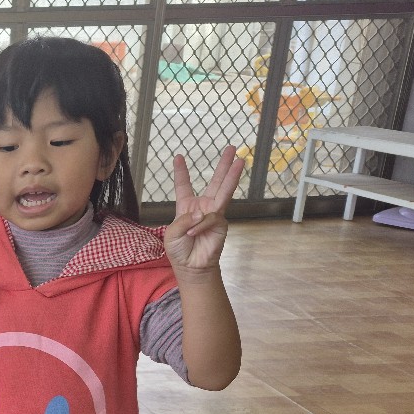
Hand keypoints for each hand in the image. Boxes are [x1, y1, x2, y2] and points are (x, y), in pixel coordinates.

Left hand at [166, 145, 243, 273]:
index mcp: (186, 206)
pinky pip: (211, 218)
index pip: (184, 185)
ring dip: (232, 176)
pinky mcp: (220, 223)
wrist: (190, 266)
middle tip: (232, 148)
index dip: (181, 172)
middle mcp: (202, 206)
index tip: (178, 157)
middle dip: (223, 165)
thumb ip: (183, 220)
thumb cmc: (178, 249)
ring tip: (241, 160)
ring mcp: (213, 213)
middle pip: (214, 182)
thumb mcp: (172, 232)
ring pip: (224, 191)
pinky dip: (200, 225)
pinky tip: (193, 233)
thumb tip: (201, 213)